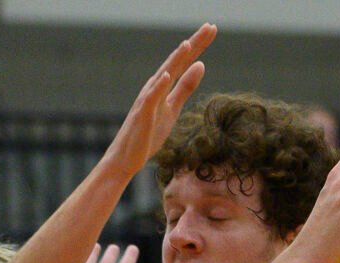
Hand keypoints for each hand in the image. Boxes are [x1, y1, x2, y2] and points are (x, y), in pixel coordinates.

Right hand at [103, 23, 214, 177]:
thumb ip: (185, 87)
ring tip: (188, 44)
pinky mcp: (142, 116)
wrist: (126, 158)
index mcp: (164, 85)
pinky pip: (150, 100)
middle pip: (177, 63)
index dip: (199, 45)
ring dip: (174, 61)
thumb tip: (201, 64)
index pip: (184, 62)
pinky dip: (158, 87)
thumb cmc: (148, 133)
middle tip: (210, 27)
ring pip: (163, 77)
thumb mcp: (173, 109)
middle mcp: (155, 87)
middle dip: (193, 45)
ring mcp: (147, 101)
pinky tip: (166, 76)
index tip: (213, 28)